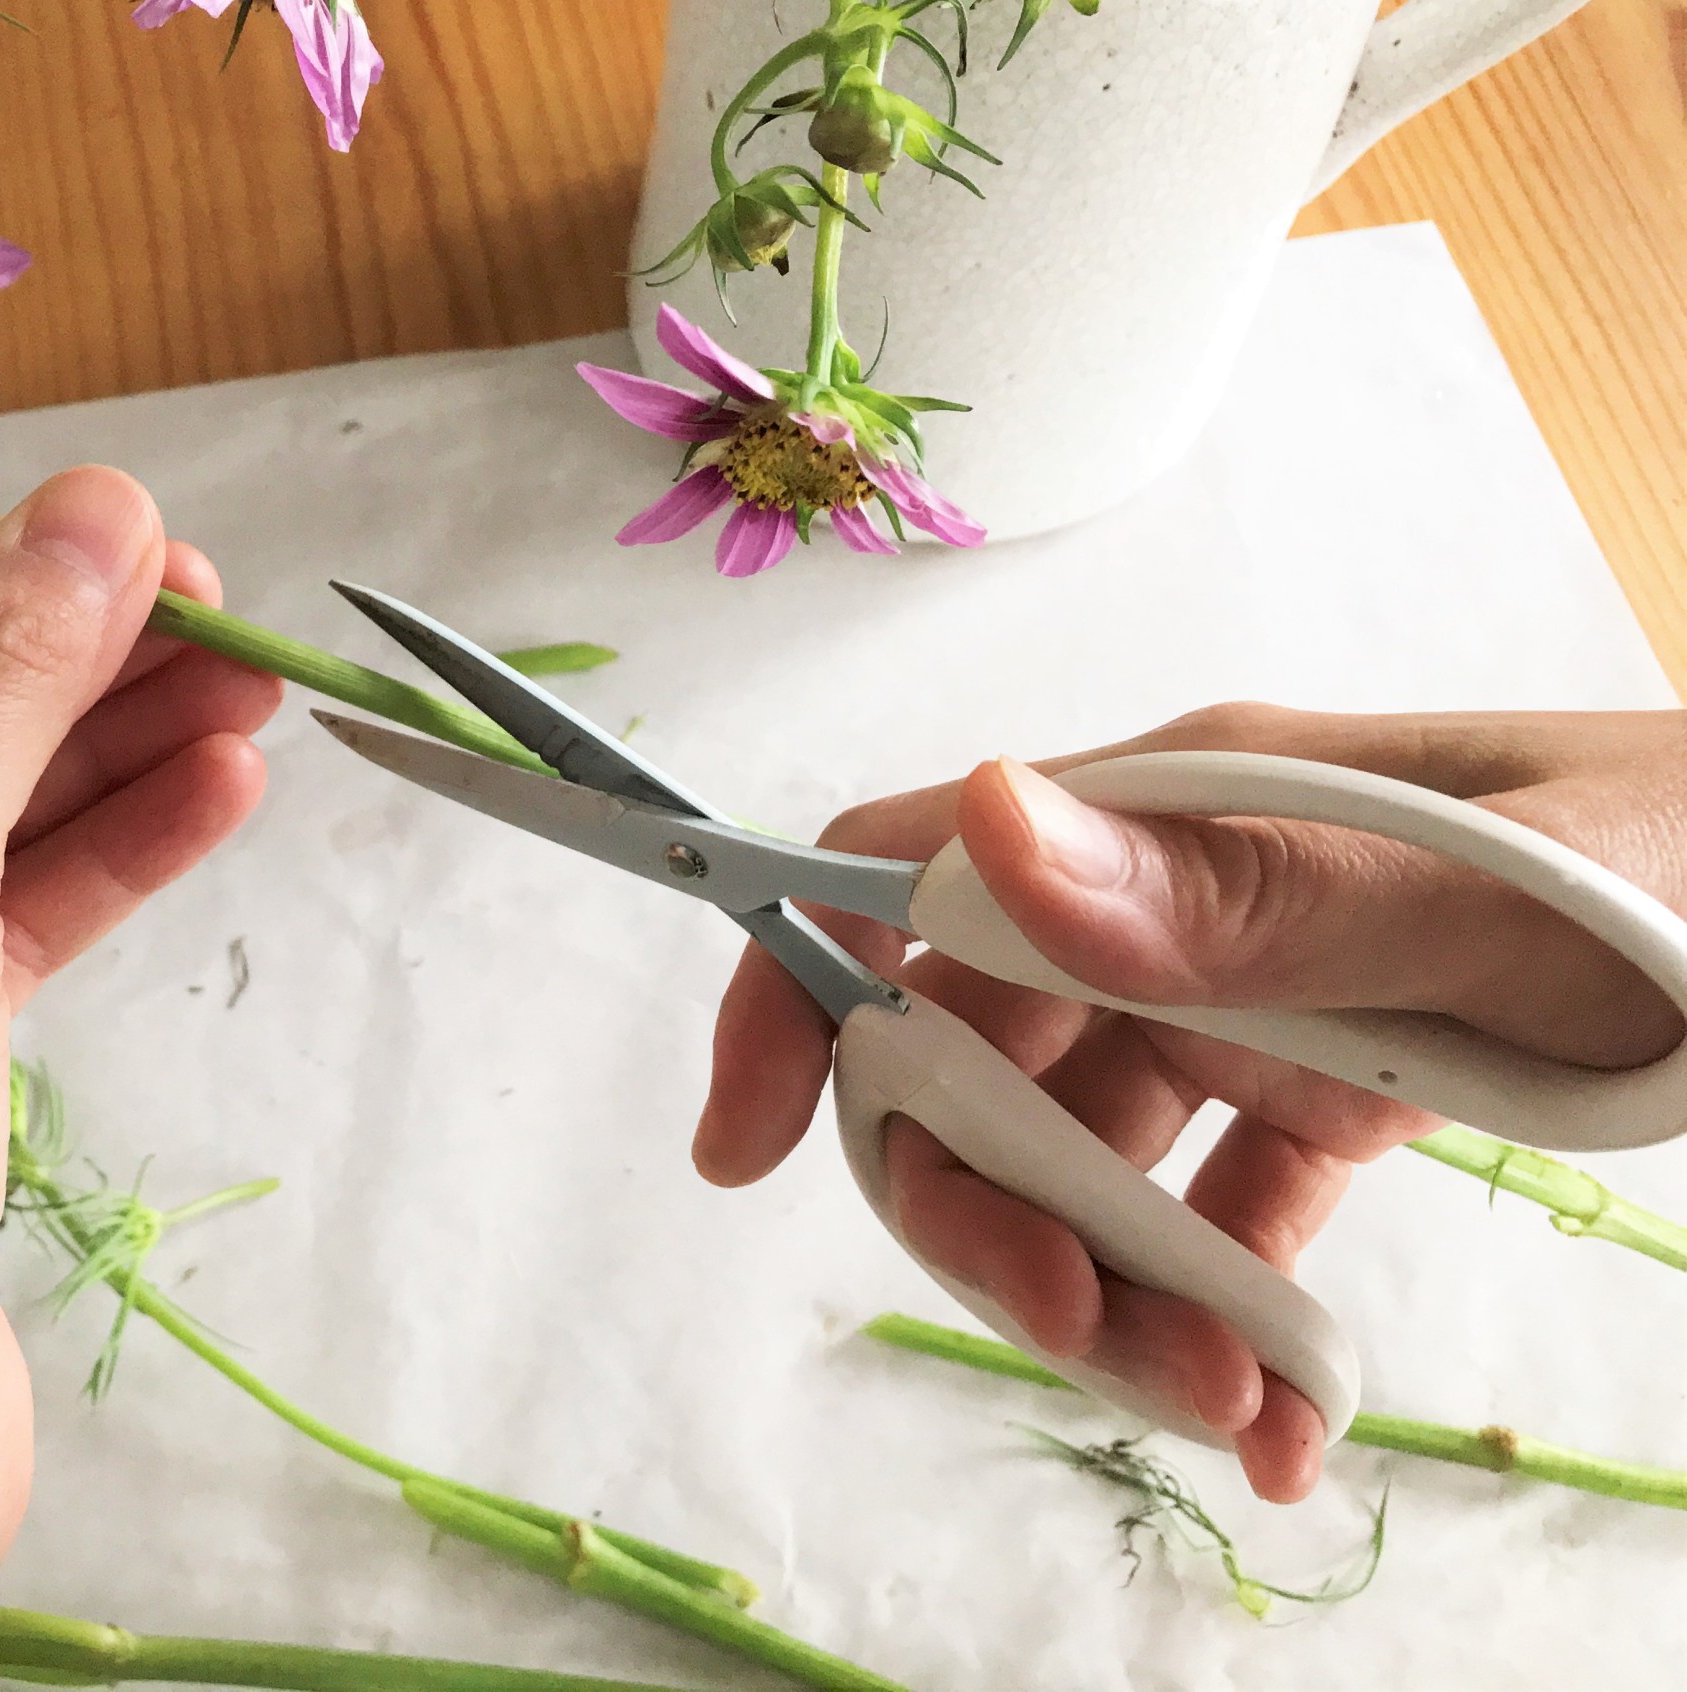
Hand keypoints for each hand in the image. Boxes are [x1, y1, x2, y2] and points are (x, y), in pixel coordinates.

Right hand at [700, 705, 1686, 1501]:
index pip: (905, 880)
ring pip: (1086, 1166)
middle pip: (978, 1066)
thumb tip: (978, 834)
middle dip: (996, 1218)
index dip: (794, 1000)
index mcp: (1178, 812)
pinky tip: (1281, 1419)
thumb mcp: (1492, 887)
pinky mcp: (1322, 1090)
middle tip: (1092, 1338)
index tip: (740, 1152)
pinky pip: (1218, 1218)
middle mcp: (1176, 901)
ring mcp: (1244, 998)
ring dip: (1121, 1302)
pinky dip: (1225, 1326)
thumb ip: (1244, 881)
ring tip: (1238, 1406)